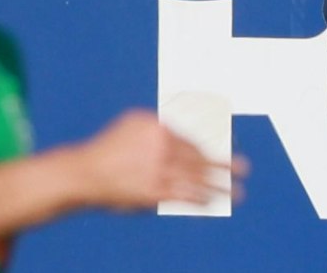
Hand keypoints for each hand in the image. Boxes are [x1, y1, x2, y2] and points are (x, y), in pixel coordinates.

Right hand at [76, 111, 246, 209]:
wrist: (81, 173)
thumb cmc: (109, 148)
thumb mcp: (133, 124)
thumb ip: (160, 126)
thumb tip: (188, 129)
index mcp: (158, 127)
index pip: (192, 139)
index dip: (212, 148)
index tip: (230, 150)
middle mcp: (160, 146)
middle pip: (199, 157)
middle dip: (224, 165)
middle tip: (245, 169)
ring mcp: (156, 169)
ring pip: (195, 178)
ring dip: (219, 187)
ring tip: (239, 192)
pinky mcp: (150, 191)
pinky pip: (181, 195)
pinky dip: (198, 199)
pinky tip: (211, 202)